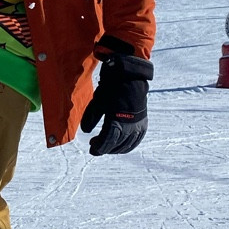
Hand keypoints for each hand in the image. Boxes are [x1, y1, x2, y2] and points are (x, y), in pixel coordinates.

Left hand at [80, 41, 152, 155]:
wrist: (131, 79)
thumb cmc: (111, 89)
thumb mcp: (98, 102)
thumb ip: (91, 118)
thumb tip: (85, 131)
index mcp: (116, 122)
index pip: (106, 142)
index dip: (98, 148)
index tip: (91, 149)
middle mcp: (129, 127)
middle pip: (116, 145)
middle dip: (105, 148)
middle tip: (96, 147)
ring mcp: (138, 126)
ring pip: (127, 145)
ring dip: (116, 148)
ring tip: (107, 146)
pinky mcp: (143, 123)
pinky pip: (137, 140)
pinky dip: (128, 145)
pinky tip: (122, 145)